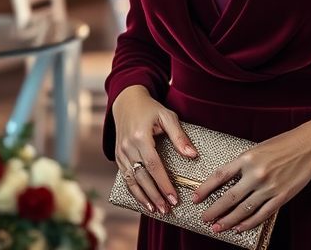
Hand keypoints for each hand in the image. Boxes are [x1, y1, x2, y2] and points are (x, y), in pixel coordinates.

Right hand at [111, 85, 196, 214]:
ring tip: (155, 210)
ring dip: (143, 197)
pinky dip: (134, 190)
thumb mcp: (167, 117)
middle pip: (142, 177)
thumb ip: (179, 136)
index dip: (164, 184)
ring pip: (131, 180)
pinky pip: (125, 177)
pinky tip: (143, 200)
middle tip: (166, 210)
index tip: (174, 198)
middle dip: (155, 195)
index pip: (153, 166)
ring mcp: (120, 152)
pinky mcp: (117, 156)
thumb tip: (193, 155)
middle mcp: (128, 147)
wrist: (127, 101)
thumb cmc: (150, 108)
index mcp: (140, 137)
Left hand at [192, 121, 310, 233]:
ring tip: (218, 227)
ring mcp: (268, 187)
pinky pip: (261, 214)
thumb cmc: (284, 144)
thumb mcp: (258, 148)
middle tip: (204, 219)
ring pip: (243, 210)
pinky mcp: (281, 197)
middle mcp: (256, 173)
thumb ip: (243, 164)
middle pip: (229, 197)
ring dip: (228, 221)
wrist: (309, 145)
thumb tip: (228, 180)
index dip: (205, 189)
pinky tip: (239, 227)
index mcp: (247, 158)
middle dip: (214, 211)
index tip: (196, 198)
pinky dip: (248, 223)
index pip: (220, 176)